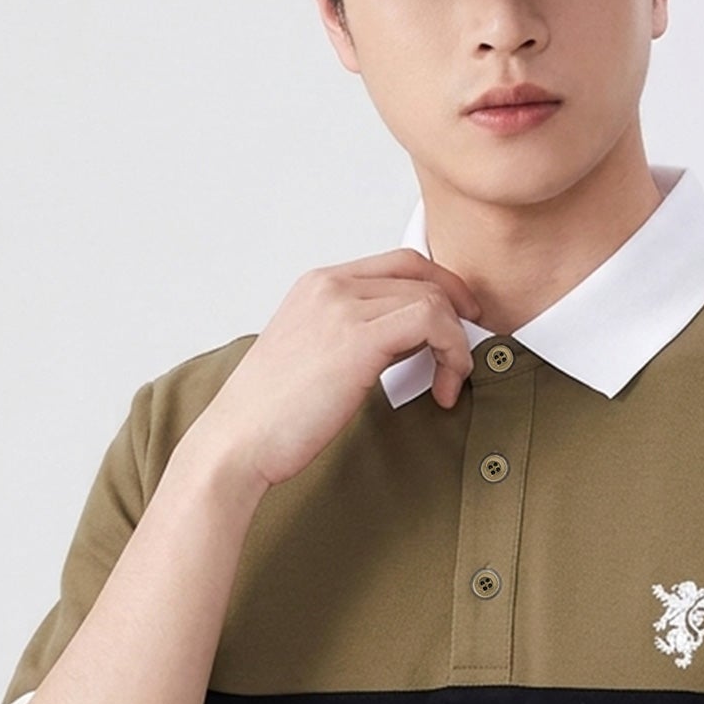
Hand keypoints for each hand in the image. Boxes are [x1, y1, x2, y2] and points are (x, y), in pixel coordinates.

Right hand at [188, 251, 483, 494]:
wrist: (238, 442)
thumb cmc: (272, 415)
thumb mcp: (315, 357)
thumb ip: (357, 336)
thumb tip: (411, 339)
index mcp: (317, 285)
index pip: (399, 262)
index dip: (441, 286)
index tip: (460, 319)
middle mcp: (330, 285)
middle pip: (421, 274)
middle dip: (457, 311)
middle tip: (466, 352)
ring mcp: (342, 306)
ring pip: (433, 299)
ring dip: (455, 344)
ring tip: (447, 385)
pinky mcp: (358, 338)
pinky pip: (432, 322)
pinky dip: (452, 354)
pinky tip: (444, 389)